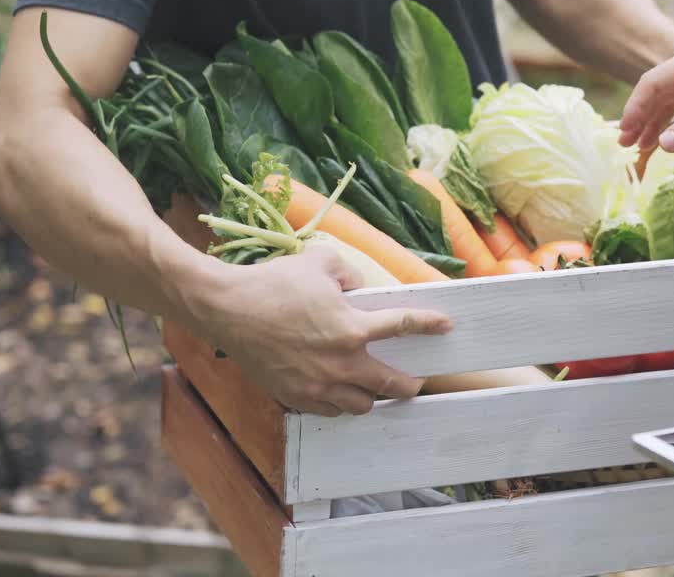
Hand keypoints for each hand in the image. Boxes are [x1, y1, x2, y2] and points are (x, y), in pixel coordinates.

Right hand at [191, 245, 451, 416]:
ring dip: (372, 398)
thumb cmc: (274, 282)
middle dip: (409, 385)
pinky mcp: (295, 396)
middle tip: (416, 382)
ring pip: (361, 405)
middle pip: (390, 384)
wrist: (227, 308)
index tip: (446, 326)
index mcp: (352, 328)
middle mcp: (340, 362)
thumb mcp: (319, 262)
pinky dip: (339, 405)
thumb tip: (358, 287)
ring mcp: (317, 385)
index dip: (428, 325)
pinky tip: (339, 395)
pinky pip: (328, 411)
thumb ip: (349, 272)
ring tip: (375, 390)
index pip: (403, 326)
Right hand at [618, 44, 673, 152]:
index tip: (625, 133)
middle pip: (657, 94)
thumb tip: (661, 146)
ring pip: (669, 104)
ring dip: (654, 125)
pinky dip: (673, 126)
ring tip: (639, 149)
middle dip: (640, 119)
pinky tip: (664, 143)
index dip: (635, 108)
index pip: (652, 83)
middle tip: (625, 145)